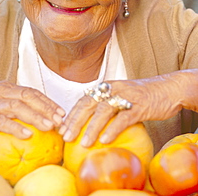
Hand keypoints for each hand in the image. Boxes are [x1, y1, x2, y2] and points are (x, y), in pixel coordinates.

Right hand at [0, 80, 64, 139]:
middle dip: (46, 108)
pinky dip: (15, 127)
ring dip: (35, 116)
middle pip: (27, 96)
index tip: (62, 112)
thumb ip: (15, 105)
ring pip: (16, 107)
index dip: (48, 101)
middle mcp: (0, 91)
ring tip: (49, 126)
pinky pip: (0, 121)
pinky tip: (26, 134)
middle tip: (59, 120)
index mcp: (6, 87)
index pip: (32, 91)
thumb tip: (38, 116)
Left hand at [59, 71, 195, 146]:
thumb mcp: (121, 96)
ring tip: (84, 143)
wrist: (168, 89)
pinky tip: (105, 140)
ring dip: (92, 127)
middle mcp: (113, 89)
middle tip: (66, 136)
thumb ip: (107, 105)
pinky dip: (113, 129)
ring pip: (104, 110)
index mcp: (107, 86)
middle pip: (89, 103)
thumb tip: (90, 122)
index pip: (84, 99)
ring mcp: (126, 96)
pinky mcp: (140, 106)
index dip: (72, 113)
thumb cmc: (142, 96)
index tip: (61, 128)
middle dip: (75, 120)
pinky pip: (124, 118)